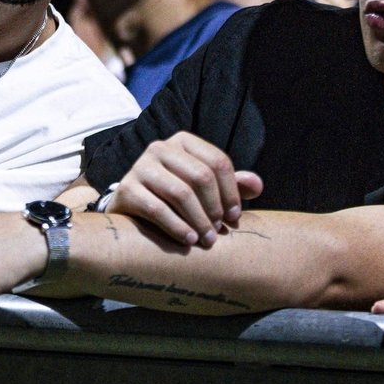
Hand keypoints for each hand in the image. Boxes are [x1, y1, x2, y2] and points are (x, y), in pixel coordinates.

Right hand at [103, 132, 263, 246]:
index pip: (217, 161)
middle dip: (215, 208)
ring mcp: (140, 166)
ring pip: (181, 193)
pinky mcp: (126, 189)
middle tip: (219, 231)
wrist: (130, 209)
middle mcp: (160, 148)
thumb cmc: (174, 198)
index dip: (231, 192)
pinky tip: (188, 241)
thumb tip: (258, 185)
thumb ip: (231, 185)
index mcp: (183, 142)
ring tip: (207, 240)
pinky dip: (177, 227)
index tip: (235, 218)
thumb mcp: (204, 189)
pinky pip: (157, 209)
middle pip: (201, 176)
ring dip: (199, 221)